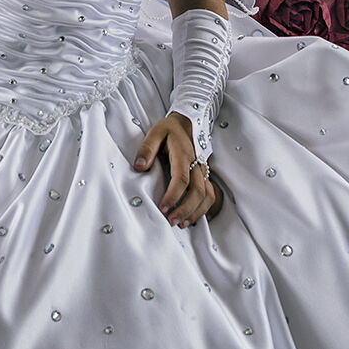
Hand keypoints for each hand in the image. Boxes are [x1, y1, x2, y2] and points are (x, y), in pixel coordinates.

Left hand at [133, 112, 220, 226]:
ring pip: (206, 195)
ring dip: (195, 212)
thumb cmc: (168, 131)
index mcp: (183, 154)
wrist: (186, 124)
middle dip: (185, 209)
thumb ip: (146, 149)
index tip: (162, 208)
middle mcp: (196, 164)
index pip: (182, 178)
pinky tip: (190, 218)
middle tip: (170, 221)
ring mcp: (202, 171)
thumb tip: (139, 167)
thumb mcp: (154, 133)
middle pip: (197, 191)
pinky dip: (202, 209)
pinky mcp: (204, 177)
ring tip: (181, 224)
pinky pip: (209, 195)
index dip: (173, 195)